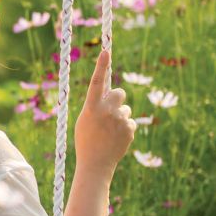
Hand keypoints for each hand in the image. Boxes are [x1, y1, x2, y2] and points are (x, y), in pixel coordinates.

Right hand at [74, 49, 134, 173]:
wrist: (95, 164)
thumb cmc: (86, 140)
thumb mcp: (85, 119)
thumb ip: (96, 104)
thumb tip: (111, 90)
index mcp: (91, 107)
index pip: (96, 82)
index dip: (101, 66)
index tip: (106, 51)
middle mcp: (106, 111)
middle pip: (119, 92)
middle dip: (117, 98)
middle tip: (110, 110)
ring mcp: (120, 120)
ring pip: (125, 109)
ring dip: (120, 116)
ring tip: (109, 132)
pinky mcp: (130, 129)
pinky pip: (130, 122)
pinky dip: (125, 129)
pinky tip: (116, 139)